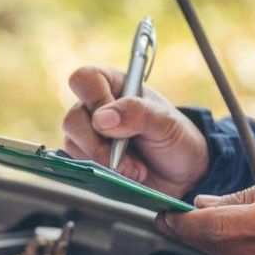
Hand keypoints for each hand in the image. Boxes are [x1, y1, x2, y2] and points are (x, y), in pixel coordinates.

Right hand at [62, 66, 208, 197]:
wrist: (182, 174)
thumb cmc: (175, 139)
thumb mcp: (166, 122)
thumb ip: (137, 113)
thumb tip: (101, 119)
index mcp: (115, 85)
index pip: (85, 80)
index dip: (95, 101)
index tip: (113, 125)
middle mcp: (96, 107)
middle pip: (73, 118)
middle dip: (98, 144)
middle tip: (123, 157)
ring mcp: (89, 134)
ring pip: (72, 143)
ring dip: (103, 162)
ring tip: (133, 168)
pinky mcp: (87, 158)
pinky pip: (77, 164)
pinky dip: (101, 173)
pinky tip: (123, 174)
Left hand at [155, 164, 254, 254]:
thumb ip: (243, 194)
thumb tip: (206, 204)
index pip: (214, 227)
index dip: (184, 223)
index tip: (166, 216)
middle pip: (215, 248)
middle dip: (187, 234)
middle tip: (168, 221)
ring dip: (205, 244)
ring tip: (189, 227)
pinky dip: (228, 253)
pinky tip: (221, 240)